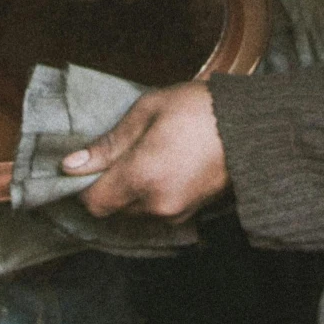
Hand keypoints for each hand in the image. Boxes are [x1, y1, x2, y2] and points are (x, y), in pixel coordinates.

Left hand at [62, 83, 228, 220]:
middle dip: (108, 185)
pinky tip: (162, 166)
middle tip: (118, 153)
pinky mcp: (189, 214)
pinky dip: (150, 195)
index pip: (93, 202)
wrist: (251, 126)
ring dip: (129, 190)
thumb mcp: (147, 112)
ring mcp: (175, 212)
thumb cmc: (198, 110)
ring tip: (145, 155)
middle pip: (112, 208)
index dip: (83, 186)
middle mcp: (156, 204)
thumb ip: (108, 143)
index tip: (85, 164)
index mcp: (141, 177)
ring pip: (133, 211)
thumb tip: (72, 164)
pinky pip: (155, 211)